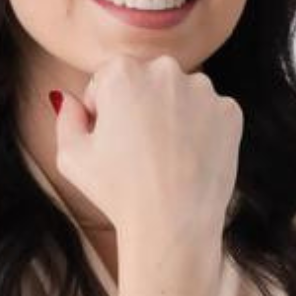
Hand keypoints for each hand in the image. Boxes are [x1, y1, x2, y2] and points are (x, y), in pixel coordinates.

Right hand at [51, 54, 242, 239]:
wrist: (172, 224)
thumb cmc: (117, 192)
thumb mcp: (71, 155)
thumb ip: (66, 117)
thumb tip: (67, 98)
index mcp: (123, 72)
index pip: (108, 80)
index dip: (104, 112)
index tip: (110, 141)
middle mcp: (166, 70)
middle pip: (146, 81)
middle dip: (139, 106)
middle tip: (138, 150)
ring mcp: (204, 90)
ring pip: (181, 95)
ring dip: (172, 116)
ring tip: (165, 158)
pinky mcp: (230, 112)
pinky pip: (210, 113)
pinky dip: (201, 131)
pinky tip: (189, 159)